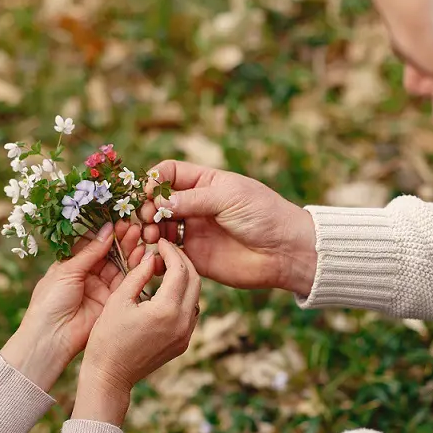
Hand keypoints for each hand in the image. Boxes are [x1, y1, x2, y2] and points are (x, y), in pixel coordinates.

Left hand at [1, 221, 144, 390]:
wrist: (52, 336)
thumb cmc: (50, 301)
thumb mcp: (67, 270)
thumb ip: (90, 252)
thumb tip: (107, 230)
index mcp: (71, 266)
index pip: (92, 245)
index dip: (105, 233)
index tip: (119, 221)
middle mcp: (88, 276)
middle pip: (108, 254)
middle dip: (121, 240)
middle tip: (134, 226)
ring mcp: (100, 289)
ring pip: (119, 265)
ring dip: (129, 250)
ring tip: (140, 236)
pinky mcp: (112, 301)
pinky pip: (125, 282)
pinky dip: (134, 268)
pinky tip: (142, 254)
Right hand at [73, 239, 200, 425]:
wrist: (110, 376)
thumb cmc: (107, 338)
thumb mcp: (118, 300)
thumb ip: (138, 275)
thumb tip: (151, 256)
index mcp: (167, 310)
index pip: (179, 269)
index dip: (171, 251)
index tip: (159, 242)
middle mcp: (183, 323)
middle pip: (194, 280)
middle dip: (182, 260)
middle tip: (166, 250)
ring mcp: (186, 335)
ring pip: (196, 295)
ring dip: (184, 277)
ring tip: (164, 267)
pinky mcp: (183, 342)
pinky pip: (191, 311)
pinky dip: (183, 295)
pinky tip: (166, 289)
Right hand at [139, 160, 317, 295]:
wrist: (285, 251)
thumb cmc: (264, 215)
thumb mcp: (228, 197)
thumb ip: (192, 199)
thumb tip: (157, 203)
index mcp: (205, 183)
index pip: (169, 174)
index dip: (154, 181)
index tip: (148, 193)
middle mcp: (195, 206)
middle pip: (158, 202)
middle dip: (146, 208)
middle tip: (147, 219)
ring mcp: (193, 232)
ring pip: (159, 228)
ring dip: (149, 231)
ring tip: (151, 237)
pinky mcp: (194, 258)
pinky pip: (168, 256)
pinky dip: (156, 256)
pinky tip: (154, 258)